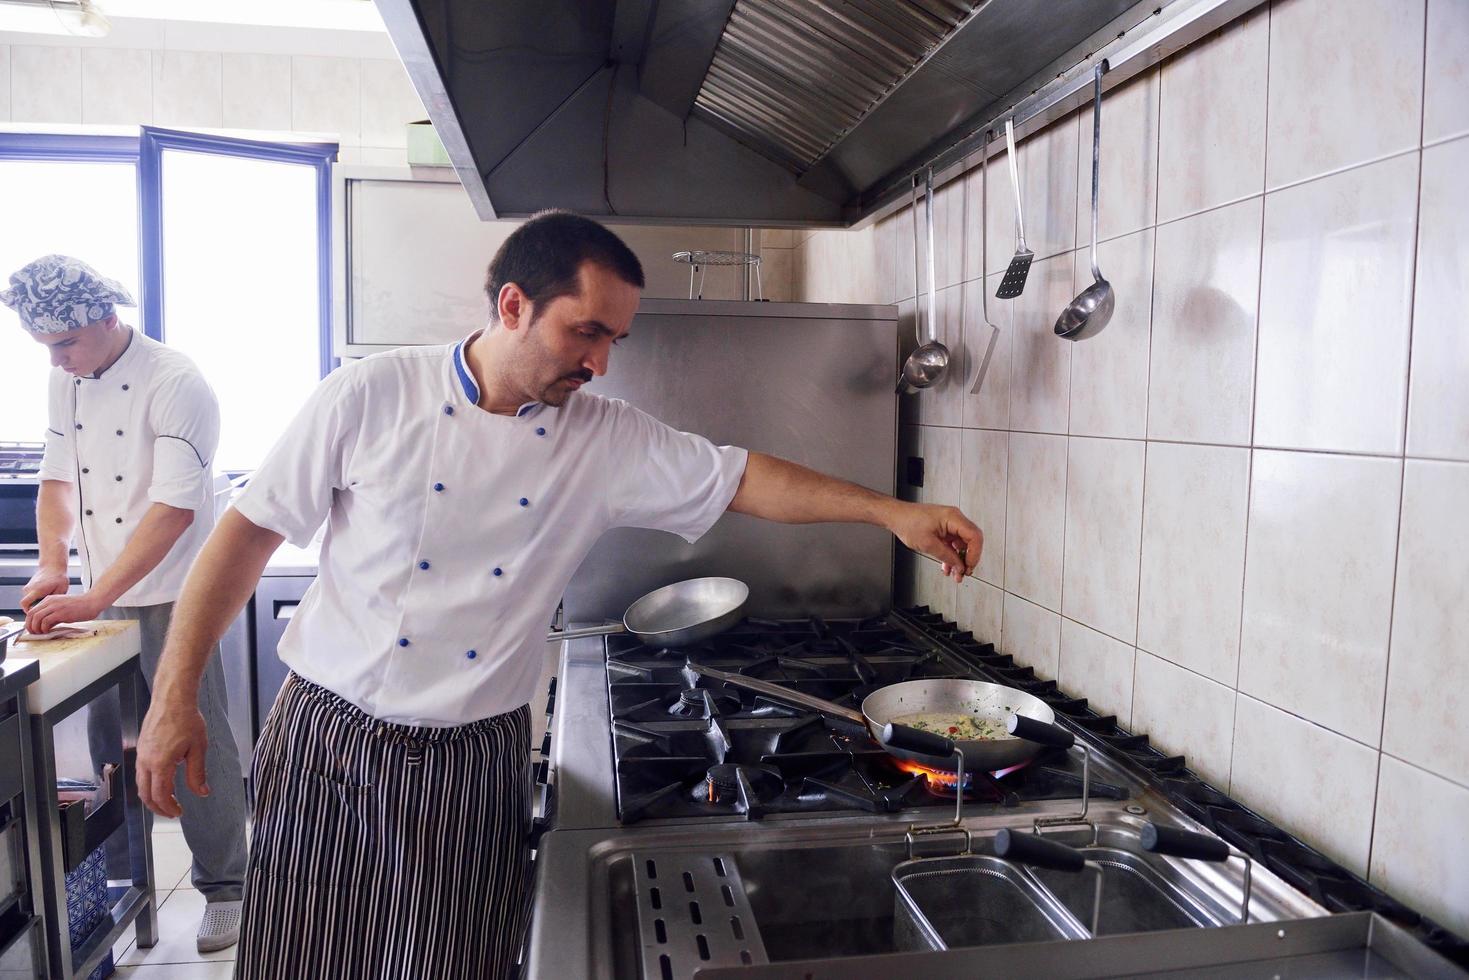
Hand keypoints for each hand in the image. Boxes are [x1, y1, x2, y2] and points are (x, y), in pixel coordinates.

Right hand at [20, 569, 69, 612]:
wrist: (53, 566)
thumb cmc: (59, 578)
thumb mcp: (61, 590)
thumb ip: (54, 601)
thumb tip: (52, 612)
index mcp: (37, 590)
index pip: (25, 604)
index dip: (30, 612)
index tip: (38, 615)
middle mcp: (29, 588)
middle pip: (25, 604)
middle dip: (33, 609)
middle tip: (43, 612)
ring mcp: (28, 587)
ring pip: (27, 601)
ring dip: (34, 604)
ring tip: (45, 604)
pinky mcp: (29, 586)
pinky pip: (29, 597)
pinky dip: (34, 600)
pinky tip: (44, 599)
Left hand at [24, 590, 106, 634]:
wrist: (92, 602)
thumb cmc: (81, 606)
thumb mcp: (63, 608)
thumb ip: (53, 615)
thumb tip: (45, 626)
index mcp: (49, 599)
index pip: (32, 610)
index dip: (29, 621)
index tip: (32, 628)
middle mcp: (50, 601)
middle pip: (31, 614)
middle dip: (30, 626)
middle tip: (34, 633)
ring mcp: (55, 606)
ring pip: (36, 618)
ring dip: (36, 628)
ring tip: (41, 633)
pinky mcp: (61, 612)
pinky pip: (46, 621)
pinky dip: (44, 628)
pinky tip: (49, 631)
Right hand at [137, 698, 209, 817]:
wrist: (172, 699)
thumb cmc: (186, 720)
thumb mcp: (198, 748)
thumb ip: (197, 773)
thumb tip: (202, 792)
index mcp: (160, 764)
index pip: (160, 795)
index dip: (169, 807)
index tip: (179, 812)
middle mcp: (146, 762)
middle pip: (145, 794)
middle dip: (157, 807)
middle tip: (172, 812)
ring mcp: (141, 755)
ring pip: (141, 784)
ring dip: (152, 796)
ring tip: (168, 800)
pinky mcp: (141, 748)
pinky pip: (140, 772)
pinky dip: (148, 784)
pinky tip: (162, 782)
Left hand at [890, 503, 982, 581]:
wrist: (896, 517)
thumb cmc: (907, 522)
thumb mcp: (928, 544)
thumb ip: (946, 556)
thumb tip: (959, 566)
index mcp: (952, 517)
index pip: (974, 536)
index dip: (974, 554)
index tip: (969, 566)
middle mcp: (954, 518)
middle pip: (971, 541)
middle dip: (968, 559)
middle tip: (964, 572)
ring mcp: (949, 524)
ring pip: (963, 544)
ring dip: (959, 560)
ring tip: (955, 573)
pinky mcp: (944, 529)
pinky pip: (953, 544)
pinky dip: (951, 555)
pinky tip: (947, 566)